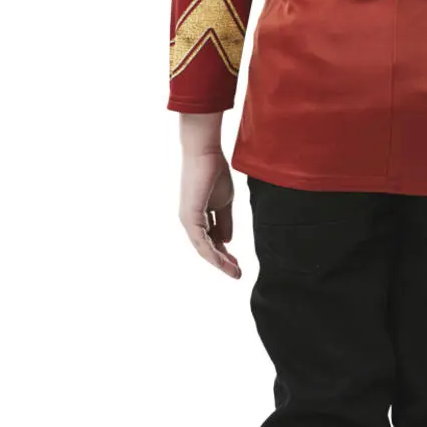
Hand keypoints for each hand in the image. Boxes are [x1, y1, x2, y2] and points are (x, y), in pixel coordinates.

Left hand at [178, 117, 240, 278]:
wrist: (206, 154)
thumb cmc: (214, 172)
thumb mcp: (224, 202)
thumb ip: (225, 222)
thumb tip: (227, 241)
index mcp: (198, 217)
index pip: (212, 241)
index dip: (225, 253)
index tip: (238, 264)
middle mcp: (190, 221)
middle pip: (207, 248)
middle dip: (223, 262)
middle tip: (237, 273)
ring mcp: (188, 220)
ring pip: (203, 249)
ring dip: (219, 262)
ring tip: (235, 272)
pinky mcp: (190, 217)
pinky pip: (201, 242)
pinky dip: (213, 254)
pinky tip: (224, 262)